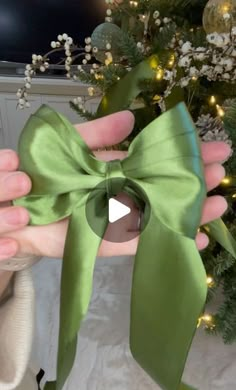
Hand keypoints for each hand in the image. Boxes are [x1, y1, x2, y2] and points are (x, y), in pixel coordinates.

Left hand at [0, 111, 229, 259]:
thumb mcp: (69, 145)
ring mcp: (116, 218)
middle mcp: (121, 192)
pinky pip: (140, 242)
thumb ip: (98, 134)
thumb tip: (132, 117)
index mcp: (114, 167)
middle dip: (192, 179)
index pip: (155, 159)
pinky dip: (166, 240)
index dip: (182, 153)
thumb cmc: (40, 174)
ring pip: (158, 214)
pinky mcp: (106, 242)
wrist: (18, 211)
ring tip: (219, 204)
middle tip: (222, 172)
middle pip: (162, 187)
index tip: (213, 147)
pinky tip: (195, 239)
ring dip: (188, 210)